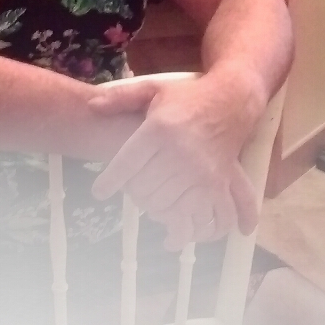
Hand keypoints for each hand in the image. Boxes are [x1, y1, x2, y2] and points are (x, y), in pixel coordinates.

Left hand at [88, 74, 260, 249]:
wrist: (232, 99)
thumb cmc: (188, 97)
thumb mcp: (152, 89)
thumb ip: (120, 97)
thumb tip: (92, 107)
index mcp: (159, 130)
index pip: (126, 164)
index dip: (110, 182)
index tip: (99, 192)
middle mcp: (180, 152)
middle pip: (144, 189)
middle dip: (134, 194)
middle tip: (133, 190)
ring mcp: (202, 170)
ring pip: (168, 206)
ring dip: (157, 211)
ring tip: (153, 205)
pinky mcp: (219, 182)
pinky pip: (202, 213)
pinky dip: (193, 230)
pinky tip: (180, 235)